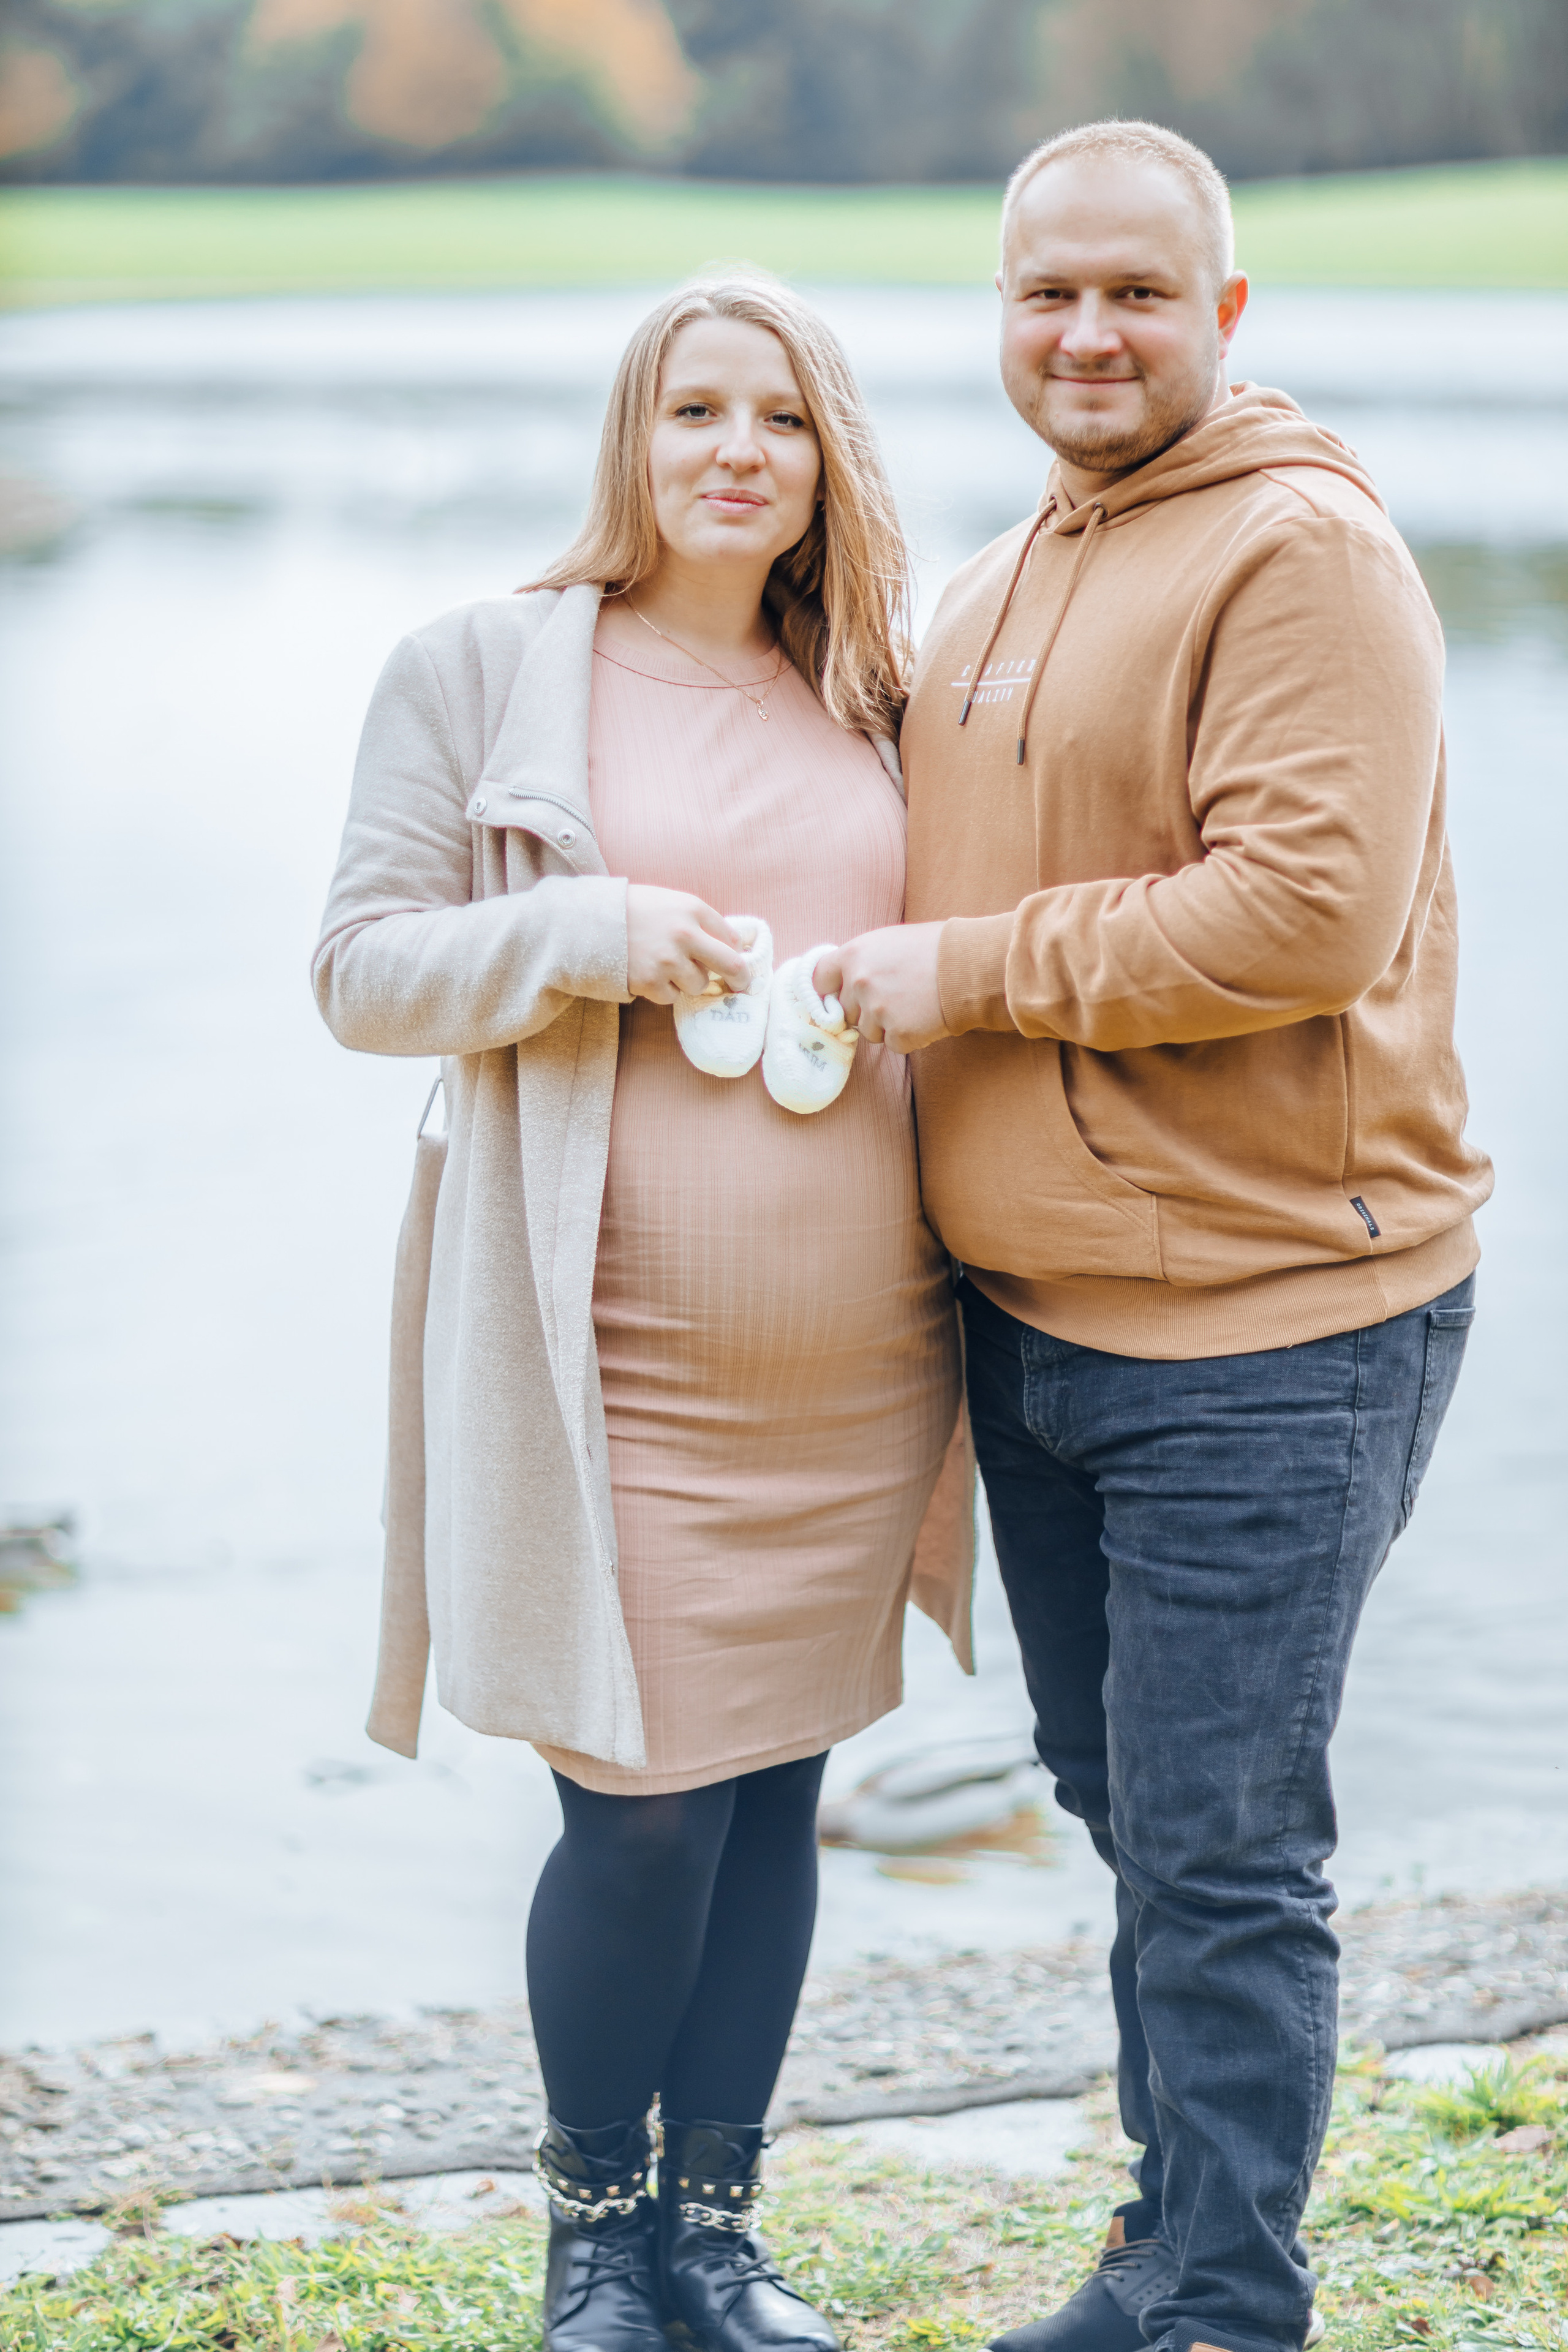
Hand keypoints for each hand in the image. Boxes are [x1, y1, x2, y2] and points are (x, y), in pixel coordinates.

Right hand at [625, 885, 747, 1003]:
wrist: (589, 921)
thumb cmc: (634, 909)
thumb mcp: (671, 901)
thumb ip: (701, 920)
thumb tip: (732, 945)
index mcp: (692, 909)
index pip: (731, 938)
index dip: (738, 952)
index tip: (739, 962)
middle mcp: (684, 934)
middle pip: (730, 965)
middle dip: (739, 978)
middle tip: (740, 985)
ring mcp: (667, 961)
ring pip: (698, 985)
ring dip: (688, 981)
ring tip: (667, 967)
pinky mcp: (650, 983)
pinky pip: (673, 997)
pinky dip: (665, 990)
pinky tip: (650, 974)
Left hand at [813, 923, 948, 1052]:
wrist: (970, 966)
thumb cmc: (933, 948)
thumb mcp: (888, 941)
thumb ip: (861, 961)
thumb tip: (843, 982)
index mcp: (853, 955)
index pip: (819, 981)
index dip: (829, 991)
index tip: (838, 997)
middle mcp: (859, 983)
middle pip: (846, 1012)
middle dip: (865, 1009)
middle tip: (895, 996)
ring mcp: (878, 1011)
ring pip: (868, 1032)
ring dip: (886, 1025)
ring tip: (913, 1005)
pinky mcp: (899, 1034)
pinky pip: (892, 1044)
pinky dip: (907, 1037)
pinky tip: (923, 1018)